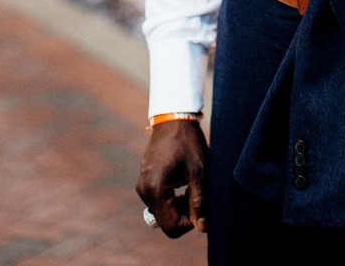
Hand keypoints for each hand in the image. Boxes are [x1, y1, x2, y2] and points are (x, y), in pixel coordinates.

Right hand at [136, 119, 208, 237]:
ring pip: (162, 211)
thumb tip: (202, 227)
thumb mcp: (198, 171)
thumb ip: (199, 201)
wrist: (173, 118)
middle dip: (184, 213)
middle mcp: (144, 191)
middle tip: (198, 193)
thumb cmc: (187, 142)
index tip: (201, 207)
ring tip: (192, 186)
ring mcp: (142, 186)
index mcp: (155, 190)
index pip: (170, 226)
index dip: (189, 223)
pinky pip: (158, 200)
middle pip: (166, 220)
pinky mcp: (144, 181)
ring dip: (179, 206)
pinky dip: (172, 199)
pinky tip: (182, 182)